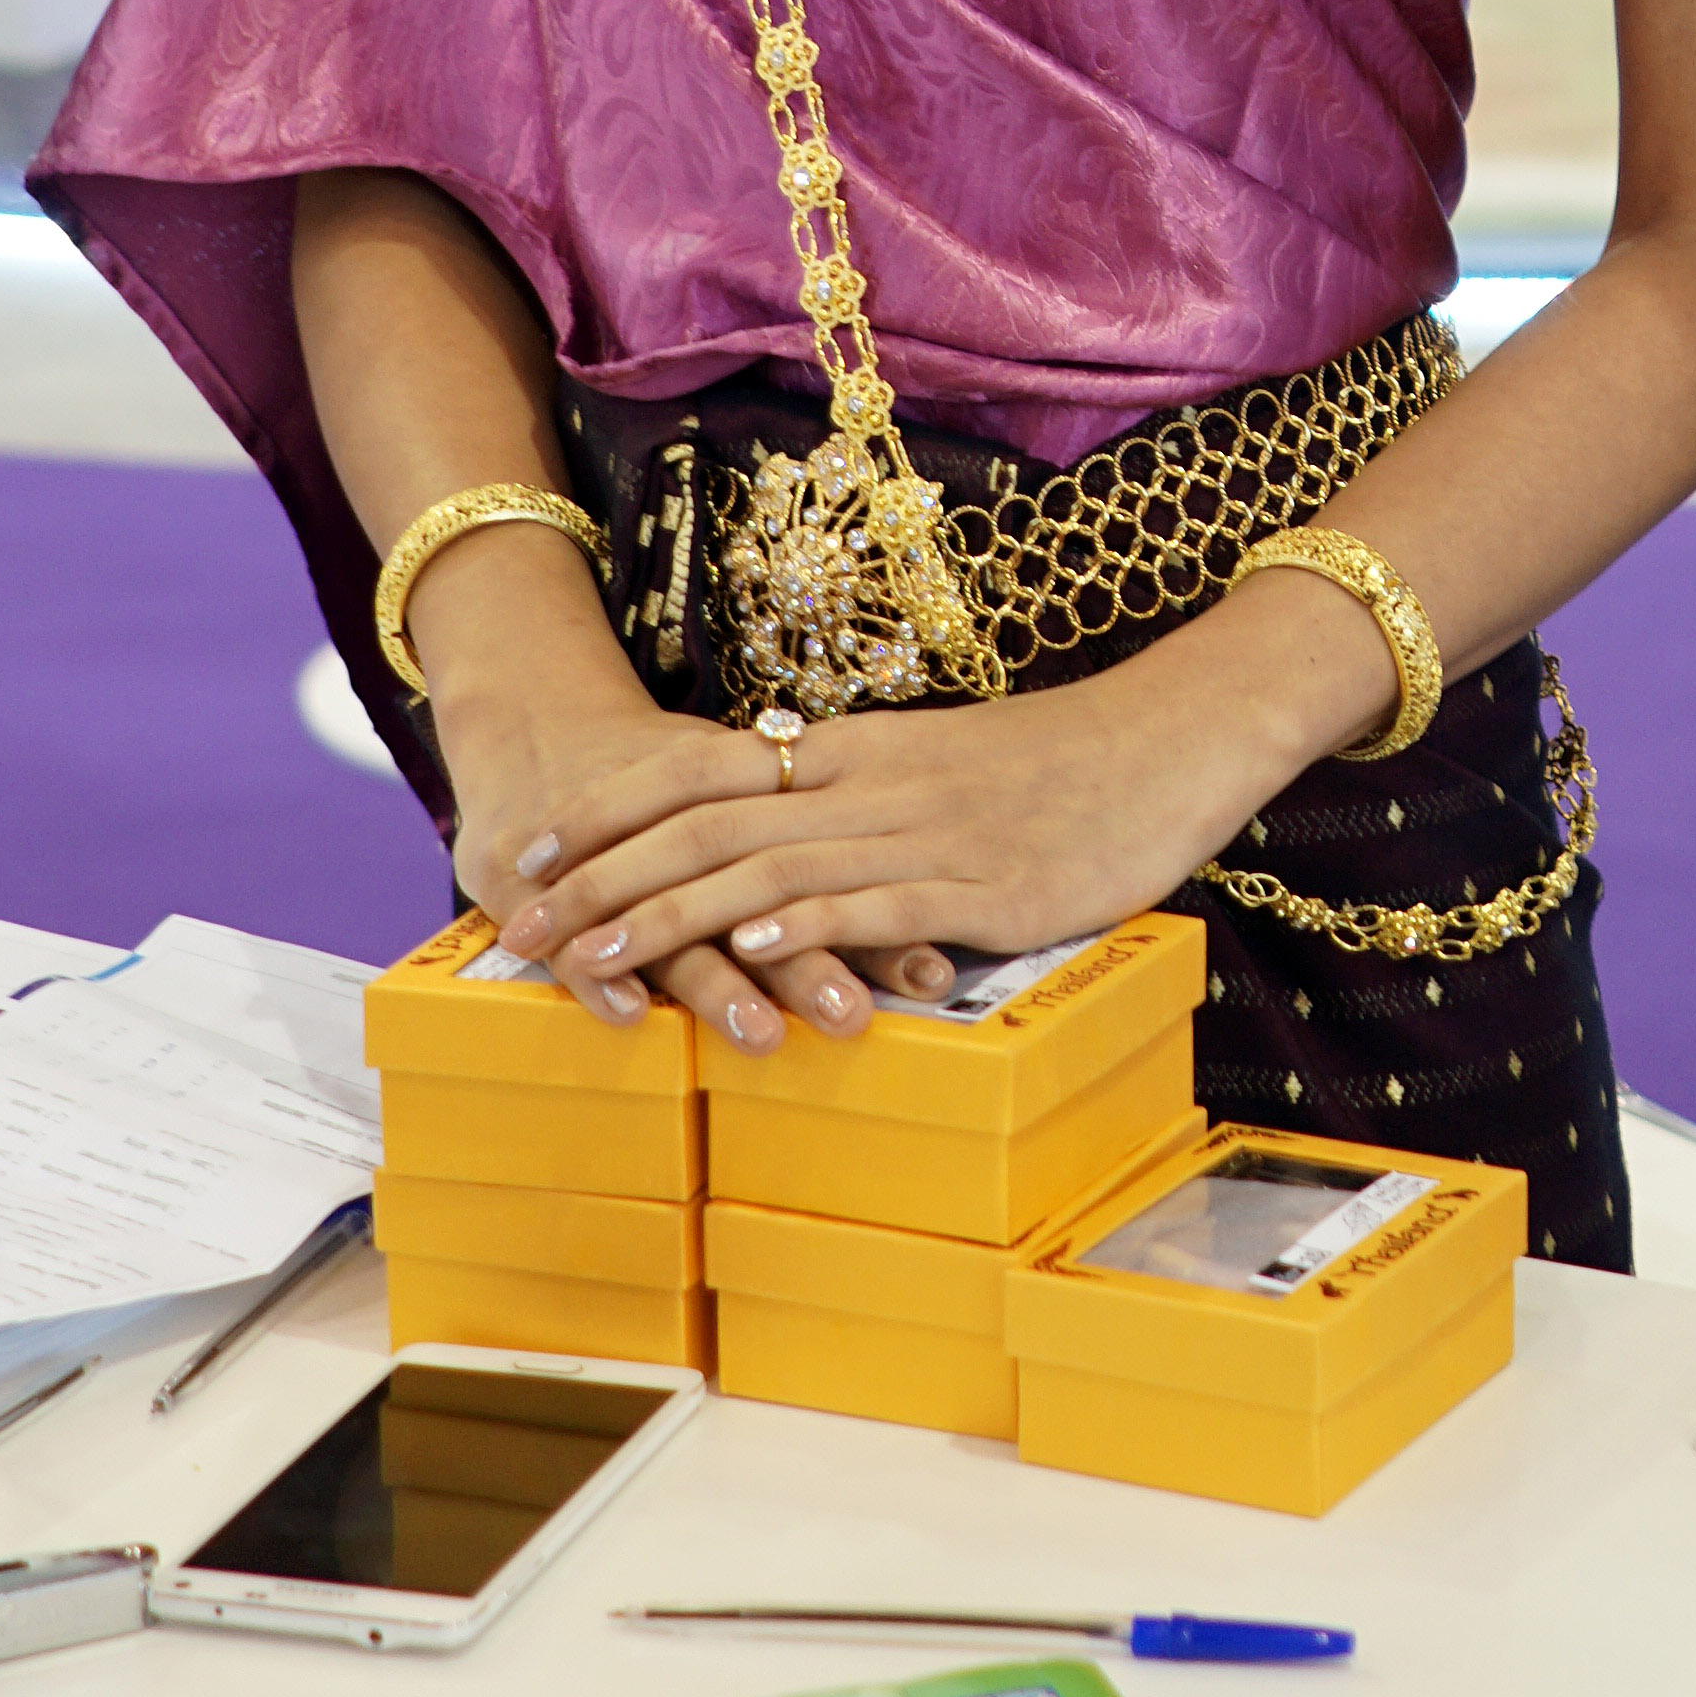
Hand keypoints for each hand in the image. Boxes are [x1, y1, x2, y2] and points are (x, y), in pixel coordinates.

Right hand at [443, 685, 926, 1050]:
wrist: (531, 725)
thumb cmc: (657, 773)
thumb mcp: (735, 789)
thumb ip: (818, 846)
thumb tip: (926, 900)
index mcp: (745, 798)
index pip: (824, 862)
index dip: (878, 917)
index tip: (933, 972)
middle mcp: (682, 826)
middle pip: (754, 891)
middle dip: (807, 961)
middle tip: (853, 1020)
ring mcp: (603, 852)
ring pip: (671, 915)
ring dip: (716, 982)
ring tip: (761, 1036)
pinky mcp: (526, 874)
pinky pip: (567, 925)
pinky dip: (597, 972)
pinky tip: (632, 1014)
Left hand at [486, 673, 1229, 1043]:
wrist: (1173, 738)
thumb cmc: (1069, 767)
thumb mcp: (946, 768)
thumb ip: (870, 803)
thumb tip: (799, 846)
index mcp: (857, 754)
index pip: (704, 776)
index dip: (613, 815)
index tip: (537, 851)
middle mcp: (869, 787)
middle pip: (708, 826)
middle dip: (605, 881)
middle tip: (522, 926)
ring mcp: (922, 834)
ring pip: (768, 870)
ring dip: (670, 916)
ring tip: (592, 958)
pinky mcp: (979, 883)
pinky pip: (874, 900)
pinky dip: (802, 924)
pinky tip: (746, 950)